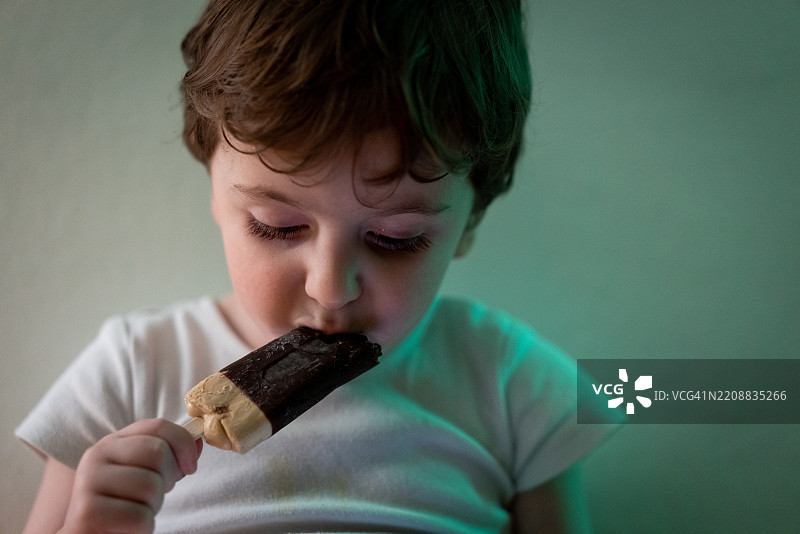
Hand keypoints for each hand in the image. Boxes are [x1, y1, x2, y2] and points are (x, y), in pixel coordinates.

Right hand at [60, 418, 202, 533]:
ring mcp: (88, 484)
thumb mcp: (143, 473)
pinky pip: (140, 517)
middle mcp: (95, 457)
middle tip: (152, 496)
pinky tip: (126, 529)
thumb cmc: (121, 506)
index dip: (183, 443)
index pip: (157, 426)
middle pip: (158, 453)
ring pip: (151, 486)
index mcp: (111, 443)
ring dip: (153, 506)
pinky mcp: (88, 514)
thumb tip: (198, 440)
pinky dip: (143, 528)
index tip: (190, 466)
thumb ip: (168, 455)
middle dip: (167, 479)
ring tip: (134, 512)